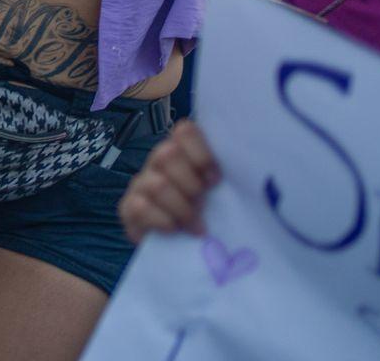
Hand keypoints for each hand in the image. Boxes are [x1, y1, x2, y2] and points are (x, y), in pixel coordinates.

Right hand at [118, 120, 219, 242]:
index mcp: (184, 152)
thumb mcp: (223, 194)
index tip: (215, 179)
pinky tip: (174, 230)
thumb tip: (251, 176)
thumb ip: (225, 178)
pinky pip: (140, 208)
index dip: (200, 152)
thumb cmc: (210, 216)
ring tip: (195, 225)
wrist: (182, 249)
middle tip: (203, 203)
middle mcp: (158, 162)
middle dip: (190, 184)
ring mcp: (141, 183)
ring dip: (180, 208)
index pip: (184, 131)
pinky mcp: (128, 207)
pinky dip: (162, 221)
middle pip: (166, 155)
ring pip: (156, 184)